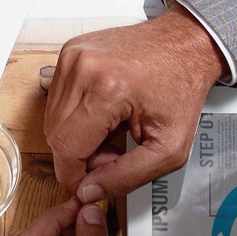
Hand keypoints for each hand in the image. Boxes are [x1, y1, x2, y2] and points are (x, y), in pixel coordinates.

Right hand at [45, 1, 222, 200]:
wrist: (184, 44)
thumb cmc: (181, 87)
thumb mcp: (169, 147)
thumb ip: (127, 177)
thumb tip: (89, 191)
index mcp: (107, 88)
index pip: (66, 148)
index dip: (75, 174)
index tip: (93, 181)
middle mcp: (83, 67)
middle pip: (55, 135)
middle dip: (79, 156)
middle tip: (113, 153)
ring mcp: (72, 56)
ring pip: (52, 119)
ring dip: (76, 136)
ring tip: (111, 132)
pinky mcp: (69, 53)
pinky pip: (56, 99)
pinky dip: (75, 115)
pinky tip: (102, 114)